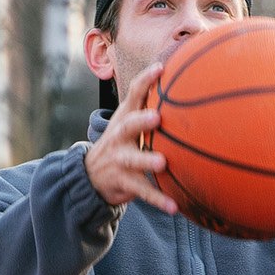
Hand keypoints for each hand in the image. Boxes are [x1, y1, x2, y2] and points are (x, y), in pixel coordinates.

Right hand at [84, 62, 178, 214]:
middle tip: (156, 117)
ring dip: (146, 160)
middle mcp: (119, 136)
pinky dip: (158, 200)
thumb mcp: (128, 124)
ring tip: (162, 163)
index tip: (161, 67)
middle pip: (128, 125)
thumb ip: (148, 109)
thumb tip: (184, 87)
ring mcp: (119, 159)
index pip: (133, 94)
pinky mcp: (123, 182)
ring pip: (132, 160)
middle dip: (141, 120)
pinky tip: (174, 207)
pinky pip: (142, 192)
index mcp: (124, 118)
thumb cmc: (121, 144)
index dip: (145, 80)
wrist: (90, 175)